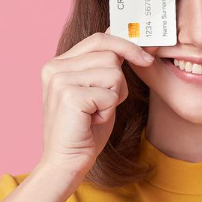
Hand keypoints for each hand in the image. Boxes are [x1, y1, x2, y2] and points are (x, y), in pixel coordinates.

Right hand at [36, 26, 156, 181]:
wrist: (66, 163)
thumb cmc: (85, 130)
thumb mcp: (98, 90)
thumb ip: (106, 66)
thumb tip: (130, 39)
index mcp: (58, 63)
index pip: (99, 39)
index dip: (126, 45)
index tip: (147, 58)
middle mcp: (54, 67)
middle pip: (110, 56)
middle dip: (118, 83)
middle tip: (103, 105)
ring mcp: (59, 80)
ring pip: (114, 74)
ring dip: (113, 98)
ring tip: (95, 114)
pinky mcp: (69, 96)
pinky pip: (110, 94)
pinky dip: (108, 111)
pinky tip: (92, 122)